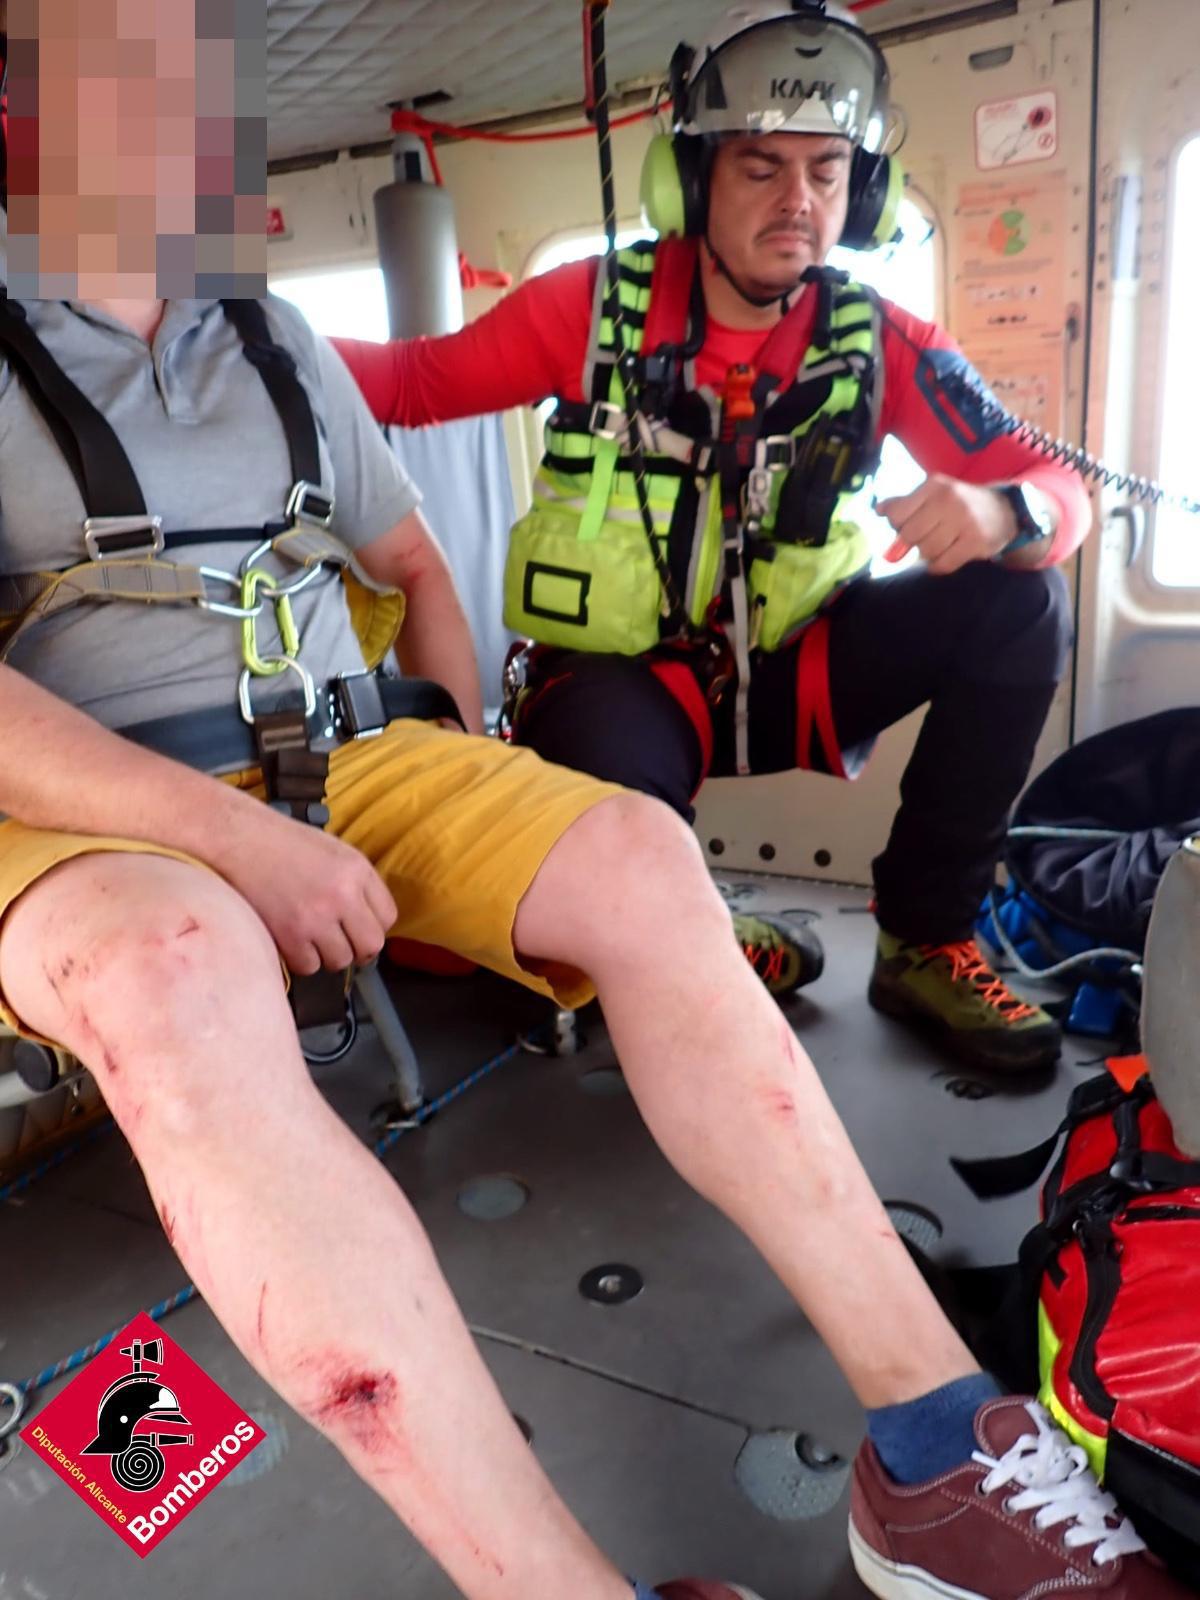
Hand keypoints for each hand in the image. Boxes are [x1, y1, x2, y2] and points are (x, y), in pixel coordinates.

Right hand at [213, 807, 397, 975]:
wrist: (238, 839)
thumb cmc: (284, 843)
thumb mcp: (335, 851)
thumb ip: (358, 883)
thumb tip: (371, 919)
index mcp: (357, 870)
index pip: (388, 917)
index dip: (374, 925)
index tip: (360, 927)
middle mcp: (342, 895)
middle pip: (371, 945)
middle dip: (359, 949)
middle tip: (342, 943)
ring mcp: (315, 918)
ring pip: (340, 961)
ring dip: (328, 955)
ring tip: (312, 938)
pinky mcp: (288, 935)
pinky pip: (308, 966)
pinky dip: (302, 959)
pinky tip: (292, 941)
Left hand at [876, 475, 1017, 575]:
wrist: (1005, 511)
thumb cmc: (960, 504)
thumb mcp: (934, 494)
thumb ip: (905, 502)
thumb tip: (878, 510)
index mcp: (934, 486)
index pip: (897, 514)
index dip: (897, 526)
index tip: (908, 525)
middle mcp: (949, 500)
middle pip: (909, 535)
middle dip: (913, 542)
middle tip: (926, 537)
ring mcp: (964, 521)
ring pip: (926, 551)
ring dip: (928, 554)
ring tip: (940, 544)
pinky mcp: (975, 542)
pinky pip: (943, 564)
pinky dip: (938, 565)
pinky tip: (946, 556)